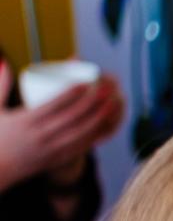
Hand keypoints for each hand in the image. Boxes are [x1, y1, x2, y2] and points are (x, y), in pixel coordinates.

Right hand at [0, 64, 123, 191]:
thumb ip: (1, 85)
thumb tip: (4, 60)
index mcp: (26, 122)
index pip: (53, 106)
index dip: (71, 94)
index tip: (84, 82)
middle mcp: (41, 136)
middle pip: (73, 118)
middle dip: (92, 102)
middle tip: (106, 88)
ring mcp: (52, 150)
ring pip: (81, 133)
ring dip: (100, 118)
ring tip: (114, 103)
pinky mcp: (58, 159)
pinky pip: (82, 147)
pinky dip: (96, 135)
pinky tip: (107, 124)